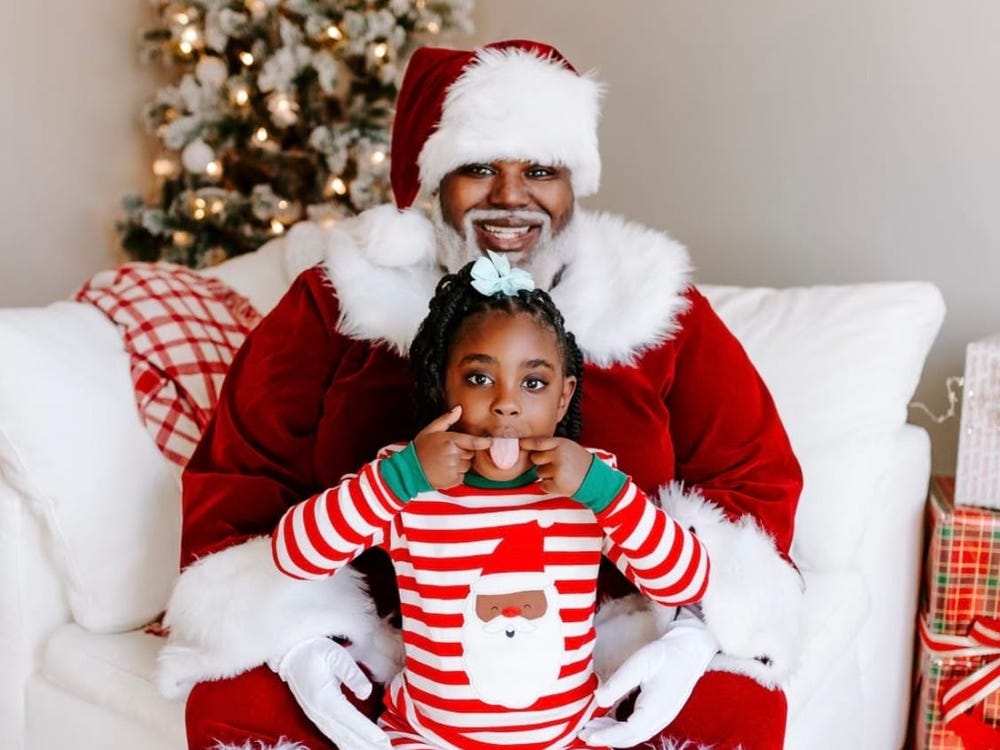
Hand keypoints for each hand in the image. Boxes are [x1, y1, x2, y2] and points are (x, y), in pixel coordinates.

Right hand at [269, 636, 390, 749]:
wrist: (291, 654)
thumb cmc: (314, 651)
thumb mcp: (335, 654)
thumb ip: (352, 673)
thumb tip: (366, 692)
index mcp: (325, 697)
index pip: (350, 719)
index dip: (367, 731)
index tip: (383, 740)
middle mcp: (320, 713)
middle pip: (347, 735)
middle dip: (368, 745)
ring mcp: (318, 717)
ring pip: (341, 739)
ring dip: (360, 748)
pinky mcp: (318, 717)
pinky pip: (335, 736)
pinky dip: (348, 745)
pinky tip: (359, 749)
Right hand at [413, 406, 491, 488]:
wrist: (410, 470)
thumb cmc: (420, 449)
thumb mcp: (431, 430)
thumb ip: (447, 419)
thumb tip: (459, 408)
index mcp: (450, 441)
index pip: (473, 442)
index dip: (484, 442)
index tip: (491, 442)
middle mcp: (453, 455)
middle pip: (471, 453)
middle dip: (464, 452)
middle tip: (449, 451)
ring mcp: (453, 469)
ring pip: (467, 465)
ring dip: (461, 463)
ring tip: (445, 461)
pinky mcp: (453, 480)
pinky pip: (463, 476)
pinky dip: (457, 474)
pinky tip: (445, 469)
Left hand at [520, 436, 592, 495]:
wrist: (594, 479)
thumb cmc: (578, 462)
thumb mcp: (568, 447)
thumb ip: (551, 446)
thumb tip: (527, 446)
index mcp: (561, 444)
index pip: (539, 443)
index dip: (527, 443)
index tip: (520, 444)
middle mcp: (559, 455)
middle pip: (535, 458)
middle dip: (541, 462)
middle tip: (555, 464)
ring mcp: (558, 470)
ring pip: (539, 473)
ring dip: (547, 475)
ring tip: (561, 473)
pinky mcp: (558, 484)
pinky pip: (542, 485)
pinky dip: (549, 486)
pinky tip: (561, 482)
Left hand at [578, 611, 717, 747]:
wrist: (690, 650)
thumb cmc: (665, 654)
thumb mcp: (638, 664)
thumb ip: (618, 684)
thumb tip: (597, 699)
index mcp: (654, 709)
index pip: (626, 732)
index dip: (605, 736)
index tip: (586, 735)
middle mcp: (660, 719)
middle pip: (629, 738)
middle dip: (605, 738)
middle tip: (582, 732)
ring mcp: (662, 717)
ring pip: (634, 735)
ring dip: (613, 734)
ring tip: (592, 727)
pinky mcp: (661, 712)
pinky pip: (640, 728)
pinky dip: (622, 729)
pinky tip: (609, 720)